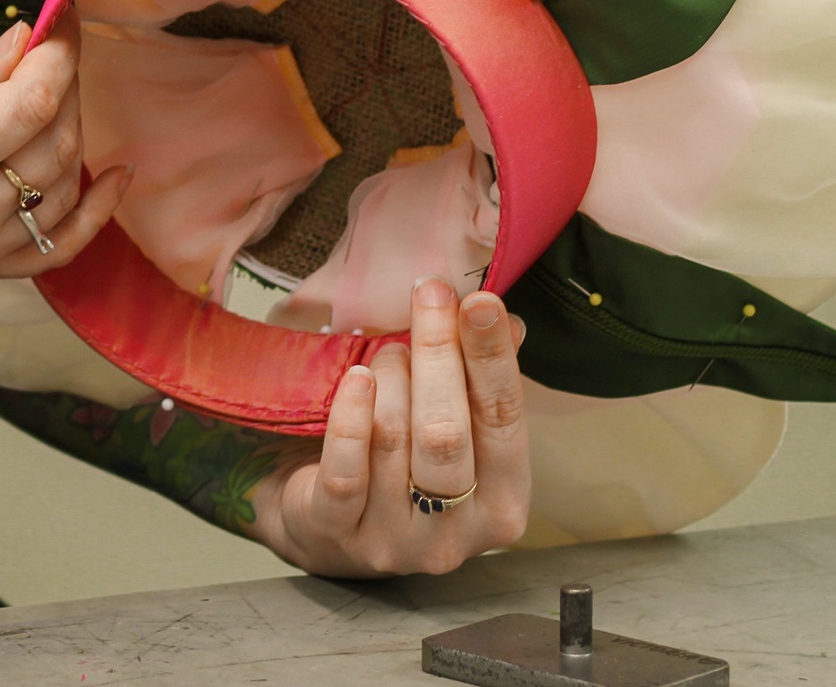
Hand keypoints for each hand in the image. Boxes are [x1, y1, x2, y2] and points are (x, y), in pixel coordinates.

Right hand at [0, 12, 128, 325]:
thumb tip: (18, 44)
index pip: (30, 100)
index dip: (59, 49)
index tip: (62, 14)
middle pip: (55, 141)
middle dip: (66, 81)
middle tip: (53, 43)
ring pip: (62, 187)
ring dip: (73, 131)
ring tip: (54, 90)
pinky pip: (56, 251)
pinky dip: (94, 214)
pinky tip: (114, 177)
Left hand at [251, 279, 530, 576]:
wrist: (326, 526)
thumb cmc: (402, 467)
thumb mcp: (451, 427)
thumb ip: (479, 384)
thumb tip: (509, 324)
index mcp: (502, 505)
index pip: (504, 421)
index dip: (492, 358)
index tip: (480, 301)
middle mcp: (454, 534)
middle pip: (446, 431)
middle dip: (438, 353)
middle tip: (428, 295)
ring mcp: (395, 541)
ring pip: (392, 439)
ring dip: (389, 377)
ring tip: (387, 350)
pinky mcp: (338, 534)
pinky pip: (345, 468)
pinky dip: (350, 415)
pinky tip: (355, 379)